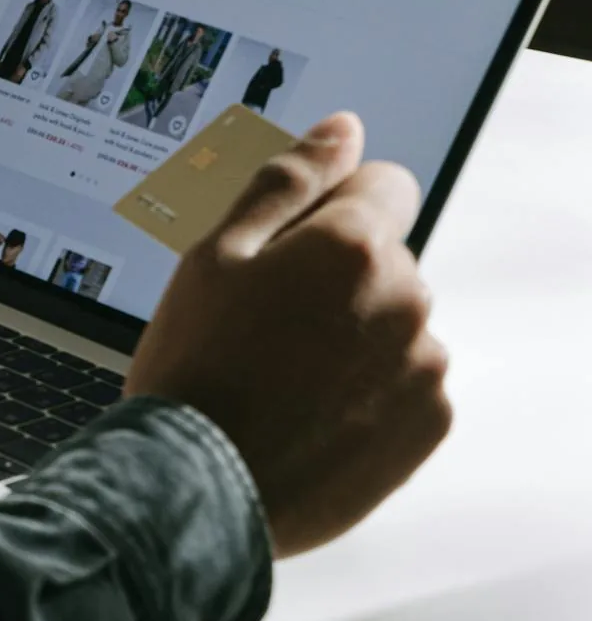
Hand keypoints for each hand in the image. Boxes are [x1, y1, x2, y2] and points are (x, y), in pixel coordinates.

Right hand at [124, 112, 451, 555]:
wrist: (194, 490)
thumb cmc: (194, 369)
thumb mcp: (215, 255)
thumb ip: (287, 181)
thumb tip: (342, 131)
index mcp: (352, 244)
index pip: (385, 186)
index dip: (333, 211)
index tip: (290, 254)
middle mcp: (405, 297)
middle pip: (388, 261)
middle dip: (339, 282)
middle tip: (266, 330)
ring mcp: (422, 365)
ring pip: (397, 326)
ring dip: (357, 340)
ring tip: (285, 383)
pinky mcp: (427, 425)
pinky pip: (409, 387)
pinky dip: (372, 396)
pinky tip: (314, 417)